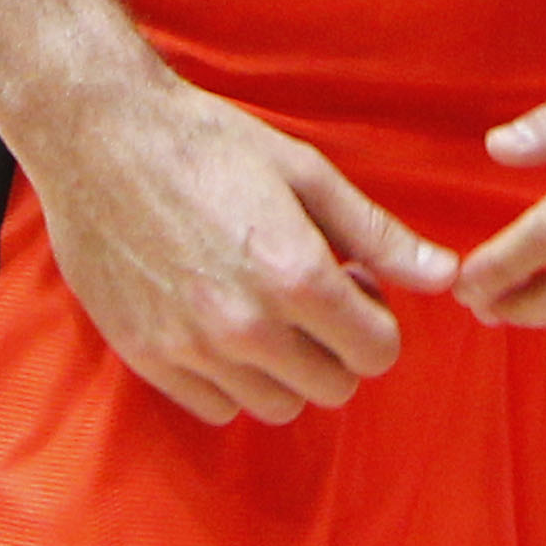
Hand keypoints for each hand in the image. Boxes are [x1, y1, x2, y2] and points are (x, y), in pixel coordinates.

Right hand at [32, 72, 460, 426]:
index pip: (377, 352)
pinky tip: (223, 322)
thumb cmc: (210, 143)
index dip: (377, 320)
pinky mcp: (147, 358)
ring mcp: (191, 350)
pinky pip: (217, 407)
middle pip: (333, 388)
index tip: (355, 284)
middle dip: (338, 347)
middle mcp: (245, 327)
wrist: (101, 139)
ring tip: (267, 307)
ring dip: (287, 367)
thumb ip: (379, 234)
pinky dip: (233, 379)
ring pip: (277, 406)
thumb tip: (445, 276)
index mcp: (295, 276)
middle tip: (314, 294)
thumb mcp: (307, 174)